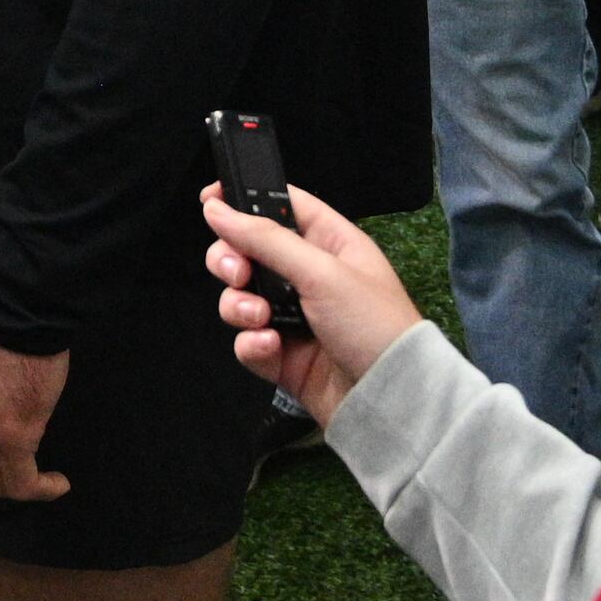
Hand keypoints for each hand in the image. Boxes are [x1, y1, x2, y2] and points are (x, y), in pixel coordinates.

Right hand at [202, 182, 424, 430]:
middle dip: (231, 260)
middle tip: (238, 273)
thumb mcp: (322, 272)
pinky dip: (251, 342)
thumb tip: (217, 208)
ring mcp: (292, 316)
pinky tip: (270, 347)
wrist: (389, 400)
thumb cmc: (372, 325)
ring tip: (259, 317)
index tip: (210, 201)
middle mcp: (308, 276)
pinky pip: (247, 339)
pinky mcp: (282, 354)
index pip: (280, 206)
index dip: (244, 200)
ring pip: (240, 296)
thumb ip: (266, 238)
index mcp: (328, 243)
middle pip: (247, 251)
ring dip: (239, 305)